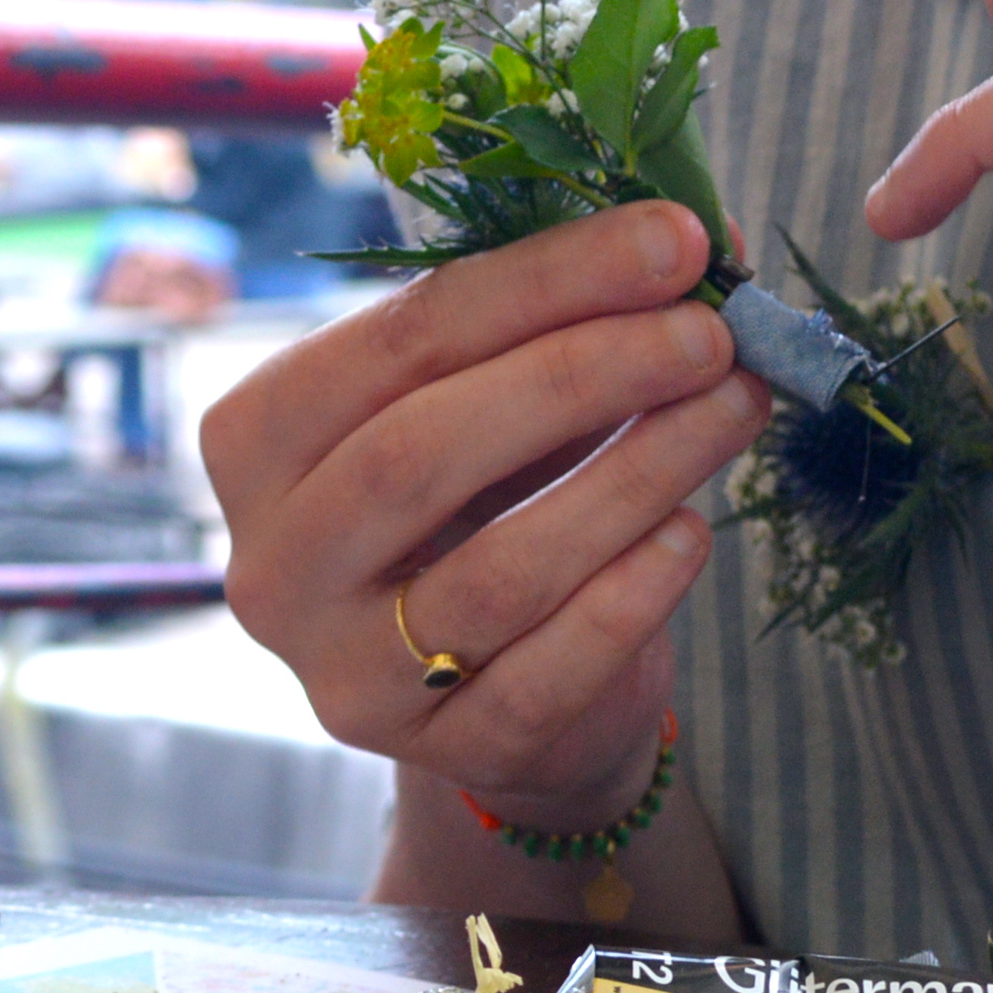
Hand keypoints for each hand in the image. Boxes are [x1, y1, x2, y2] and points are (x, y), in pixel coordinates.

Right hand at [201, 202, 768, 825]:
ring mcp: (347, 675)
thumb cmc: (495, 507)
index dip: (542, 282)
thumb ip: (559, 321)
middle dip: (583, 374)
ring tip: (735, 408)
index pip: (397, 342)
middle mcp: (274, 567)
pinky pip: (547, 674)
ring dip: (635, 475)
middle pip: (420, 453)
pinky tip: (692, 533)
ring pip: (495, 569)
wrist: (510, 692)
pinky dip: (631, 595)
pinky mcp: (444, 754)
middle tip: (710, 333)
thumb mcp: (496, 402)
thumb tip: (692, 238)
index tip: (672, 240)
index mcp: (257, 443)